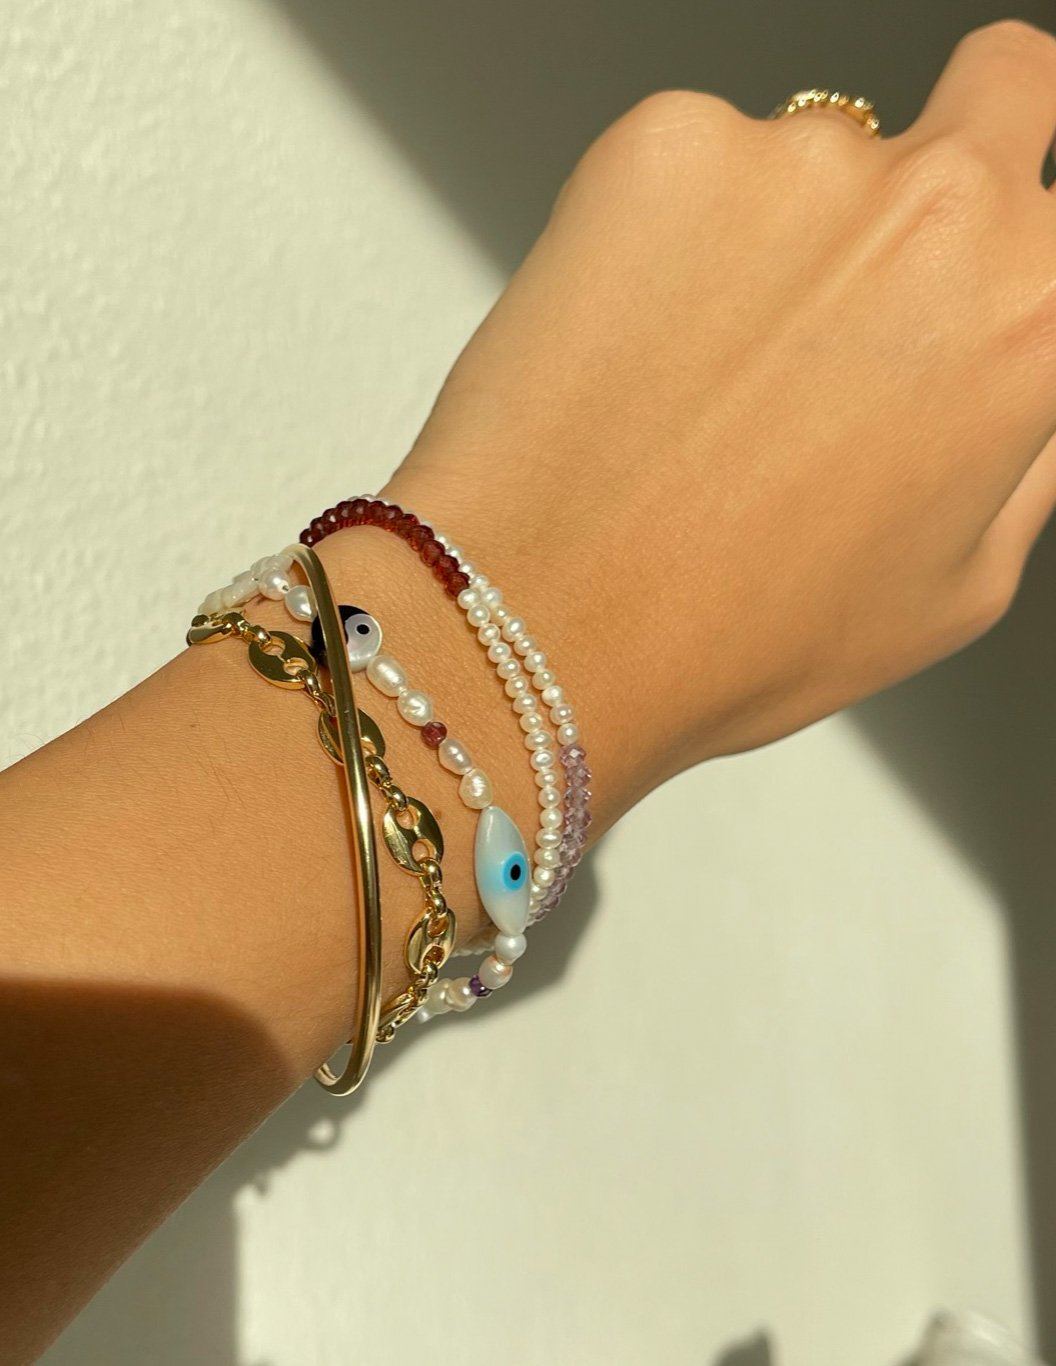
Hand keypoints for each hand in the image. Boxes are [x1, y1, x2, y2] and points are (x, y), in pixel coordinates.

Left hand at [387, 21, 1055, 815]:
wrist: (545, 620)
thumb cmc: (732, 634)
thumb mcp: (954, 590)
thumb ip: (1022, 453)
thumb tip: (1023, 382)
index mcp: (1036, 317)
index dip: (1025, 246)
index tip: (979, 277)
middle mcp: (940, 210)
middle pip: (1004, 87)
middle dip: (973, 141)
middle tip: (881, 253)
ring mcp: (798, 159)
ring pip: (816, 149)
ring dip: (778, 228)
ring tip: (701, 370)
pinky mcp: (664, 142)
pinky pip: (691, 158)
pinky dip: (667, 228)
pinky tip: (635, 342)